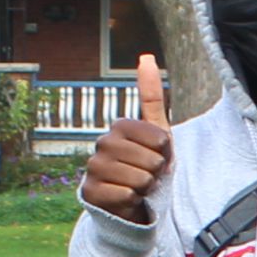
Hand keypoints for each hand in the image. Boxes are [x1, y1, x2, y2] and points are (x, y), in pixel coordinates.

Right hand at [83, 53, 171, 219]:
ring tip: (137, 186)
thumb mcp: (156, 132)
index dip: (165, 153)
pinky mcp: (90, 192)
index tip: (156, 156)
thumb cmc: (145, 164)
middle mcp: (102, 143)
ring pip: (140, 180)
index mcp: (119, 127)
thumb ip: (151, 96)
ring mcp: (94, 168)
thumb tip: (146, 56)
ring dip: (145, 188)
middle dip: (156, 173)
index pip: (160, 140)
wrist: (129, 200)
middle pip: (151, 161)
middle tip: (147, 175)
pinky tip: (126, 199)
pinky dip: (133, 201)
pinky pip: (127, 195)